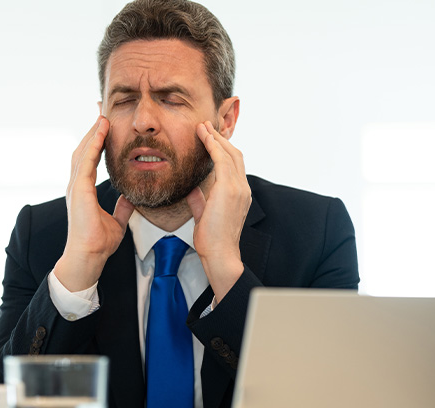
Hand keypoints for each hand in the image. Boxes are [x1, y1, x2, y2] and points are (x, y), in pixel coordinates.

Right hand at [54, 116, 134, 291]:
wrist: (89, 257)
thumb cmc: (98, 243)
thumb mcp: (116, 222)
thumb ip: (121, 209)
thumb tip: (129, 199)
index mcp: (83, 190)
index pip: (89, 158)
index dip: (96, 140)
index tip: (103, 124)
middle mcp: (76, 185)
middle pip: (83, 148)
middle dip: (92, 129)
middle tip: (100, 109)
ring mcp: (75, 186)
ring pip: (83, 151)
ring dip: (92, 132)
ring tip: (102, 114)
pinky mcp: (79, 190)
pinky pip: (86, 161)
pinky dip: (93, 144)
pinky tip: (100, 131)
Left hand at [187, 121, 250, 300]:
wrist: (220, 254)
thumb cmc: (212, 240)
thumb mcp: (204, 215)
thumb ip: (200, 200)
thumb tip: (192, 190)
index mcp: (239, 194)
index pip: (233, 165)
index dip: (222, 150)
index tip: (209, 139)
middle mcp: (243, 188)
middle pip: (235, 155)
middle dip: (220, 138)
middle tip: (206, 126)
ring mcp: (239, 187)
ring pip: (230, 153)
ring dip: (216, 138)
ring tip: (203, 126)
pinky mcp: (229, 188)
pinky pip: (222, 159)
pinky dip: (213, 145)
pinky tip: (204, 136)